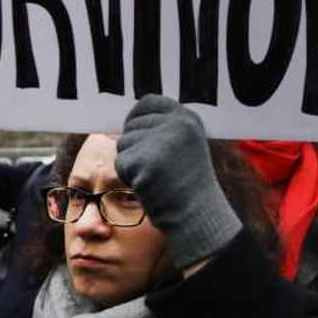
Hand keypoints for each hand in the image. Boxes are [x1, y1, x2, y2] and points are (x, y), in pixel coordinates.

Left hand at [116, 95, 241, 269]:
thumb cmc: (188, 185)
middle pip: (132, 124)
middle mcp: (176, 124)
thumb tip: (132, 119)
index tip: (136, 128)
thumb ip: (165, 129)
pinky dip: (128, 176)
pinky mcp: (144, 160)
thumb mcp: (185, 147)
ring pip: (124, 143)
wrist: (196, 215)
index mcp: (188, 119)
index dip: (137, 115)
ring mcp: (160, 141)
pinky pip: (121, 162)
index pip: (149, 101)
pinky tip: (148, 185)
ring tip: (154, 176)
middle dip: (134, 145)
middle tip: (153, 166)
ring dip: (131, 162)